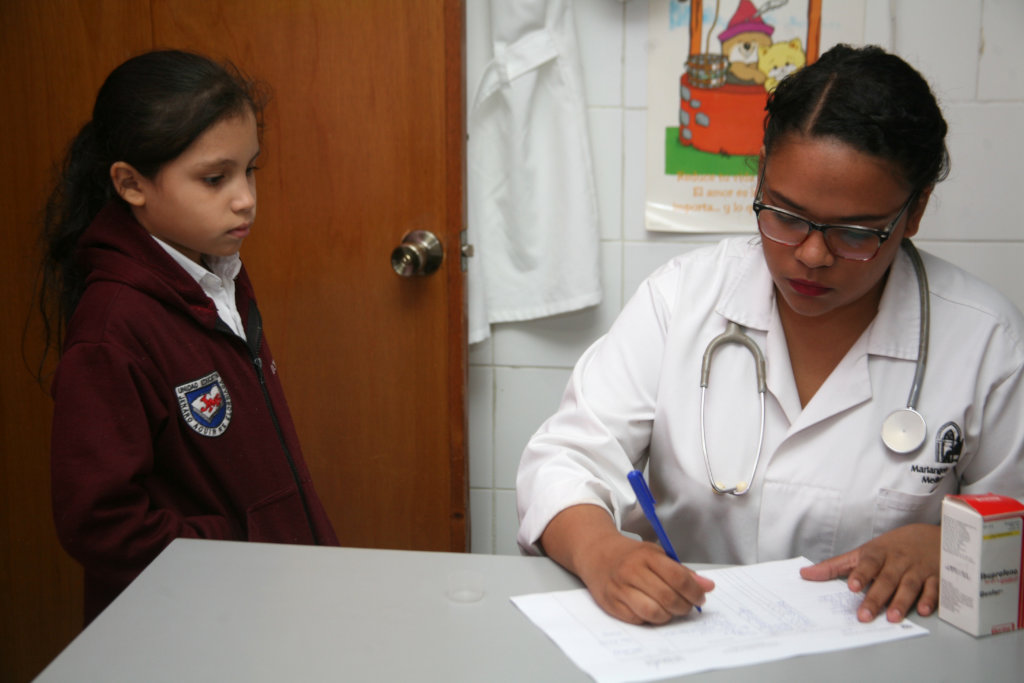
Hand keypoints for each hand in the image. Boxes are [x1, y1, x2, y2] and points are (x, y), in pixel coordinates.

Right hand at [573, 533, 713, 624]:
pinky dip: (649, 619)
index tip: (700, 598)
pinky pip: (637, 620)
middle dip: (684, 606)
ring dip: (668, 616)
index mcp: (646, 556)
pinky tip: (651, 610)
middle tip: (687, 606)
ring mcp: (620, 589)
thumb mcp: (656, 555)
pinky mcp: (611, 604)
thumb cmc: (631, 556)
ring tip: (670, 610)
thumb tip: (708, 587)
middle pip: (667, 597)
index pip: (678, 578)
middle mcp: (632, 571)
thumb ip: (682, 572)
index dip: (694, 592)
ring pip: (653, 612)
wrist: (596, 554)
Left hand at [799, 523, 939, 622]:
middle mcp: (897, 560)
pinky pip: (934, 588)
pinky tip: (922, 610)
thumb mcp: (864, 552)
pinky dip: (929, 599)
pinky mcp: (936, 577)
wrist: (932, 536)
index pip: (868, 563)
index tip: (852, 586)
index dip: (860, 574)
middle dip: (876, 598)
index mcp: (878, 553)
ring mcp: (917, 568)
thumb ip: (835, 566)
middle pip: (886, 579)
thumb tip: (805, 574)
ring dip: (901, 602)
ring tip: (891, 618)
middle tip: (864, 615)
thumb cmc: (893, 547)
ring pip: (909, 585)